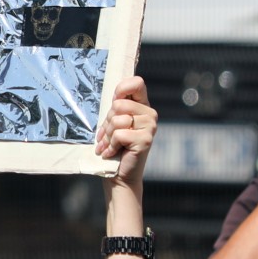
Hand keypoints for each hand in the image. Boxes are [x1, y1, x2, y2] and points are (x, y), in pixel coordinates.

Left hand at [93, 76, 154, 190]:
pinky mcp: (145, 139)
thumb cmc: (114, 147)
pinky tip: (112, 152)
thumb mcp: (113, 123)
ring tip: (109, 145)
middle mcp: (150, 114)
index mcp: (142, 106)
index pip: (136, 83)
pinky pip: (119, 135)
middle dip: (107, 122)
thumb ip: (115, 109)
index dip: (122, 88)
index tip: (114, 100)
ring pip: (117, 120)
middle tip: (108, 135)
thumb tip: (115, 95)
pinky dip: (111, 145)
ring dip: (107, 135)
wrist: (119, 175)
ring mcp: (150, 127)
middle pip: (119, 105)